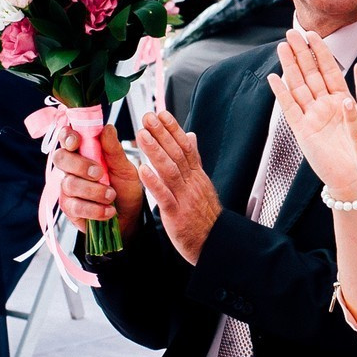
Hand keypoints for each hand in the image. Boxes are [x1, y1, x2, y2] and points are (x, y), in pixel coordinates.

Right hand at [54, 126, 145, 229]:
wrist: (130, 216)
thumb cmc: (125, 188)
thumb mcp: (125, 167)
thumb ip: (114, 150)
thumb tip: (107, 128)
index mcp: (83, 152)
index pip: (66, 138)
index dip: (67, 136)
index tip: (77, 142)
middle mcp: (71, 168)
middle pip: (60, 158)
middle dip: (80, 165)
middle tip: (100, 173)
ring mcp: (68, 188)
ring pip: (70, 184)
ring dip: (94, 190)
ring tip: (111, 195)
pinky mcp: (70, 209)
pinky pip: (75, 206)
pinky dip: (95, 209)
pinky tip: (108, 211)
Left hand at [135, 111, 221, 262]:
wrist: (214, 242)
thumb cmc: (205, 215)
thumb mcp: (202, 184)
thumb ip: (194, 160)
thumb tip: (191, 136)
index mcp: (197, 175)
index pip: (186, 146)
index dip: (173, 129)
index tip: (161, 113)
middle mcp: (192, 183)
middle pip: (177, 153)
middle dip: (162, 133)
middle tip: (148, 117)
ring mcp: (185, 197)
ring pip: (170, 170)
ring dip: (155, 151)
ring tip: (142, 135)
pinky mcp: (177, 214)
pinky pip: (164, 196)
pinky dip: (154, 182)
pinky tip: (142, 169)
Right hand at [268, 28, 356, 196]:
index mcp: (341, 101)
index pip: (329, 70)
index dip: (320, 52)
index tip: (313, 33)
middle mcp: (323, 107)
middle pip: (310, 74)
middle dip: (301, 52)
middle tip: (292, 31)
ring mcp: (311, 118)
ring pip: (298, 86)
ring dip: (290, 67)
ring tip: (282, 46)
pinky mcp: (303, 133)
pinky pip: (290, 110)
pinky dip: (282, 94)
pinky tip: (274, 78)